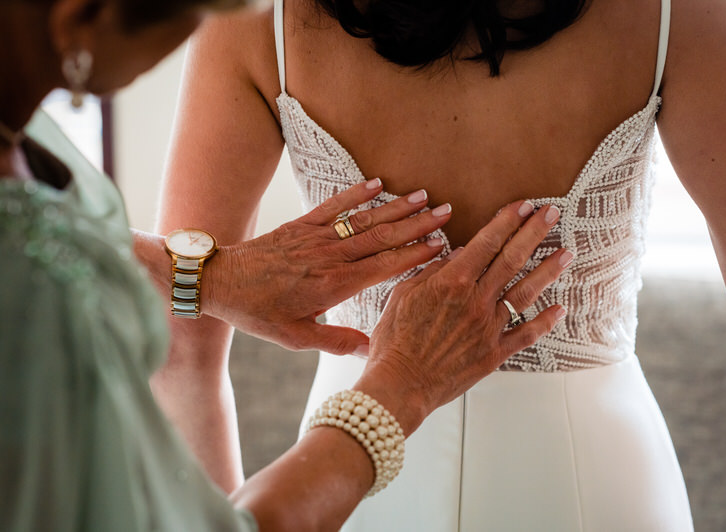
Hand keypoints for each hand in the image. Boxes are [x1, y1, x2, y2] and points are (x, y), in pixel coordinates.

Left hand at [204, 179, 451, 354]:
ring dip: (396, 207)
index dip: (416, 254)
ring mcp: (317, 236)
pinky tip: (378, 181)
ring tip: (424, 196)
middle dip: (418, 224)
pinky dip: (357, 192)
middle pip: (383, 236)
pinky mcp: (302, 224)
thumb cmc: (257, 313)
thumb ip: (336, 341)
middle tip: (446, 213)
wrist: (219, 282)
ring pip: (365, 218)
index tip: (441, 244)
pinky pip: (335, 205)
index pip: (385, 266)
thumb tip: (373, 347)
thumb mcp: (296, 338)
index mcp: (334, 285)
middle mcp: (331, 256)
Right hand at [354, 201, 570, 433]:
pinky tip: (559, 308)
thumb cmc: (394, 341)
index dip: (507, 221)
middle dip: (534, 232)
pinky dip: (545, 321)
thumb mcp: (402, 295)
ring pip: (526, 293)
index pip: (486, 242)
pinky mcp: (494, 353)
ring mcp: (489, 328)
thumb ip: (430, 272)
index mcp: (451, 282)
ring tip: (567, 252)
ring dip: (548, 270)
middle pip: (512, 259)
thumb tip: (455, 255)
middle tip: (552, 213)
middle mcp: (476, 301)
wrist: (400, 385)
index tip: (523, 205)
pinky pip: (526, 334)